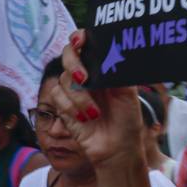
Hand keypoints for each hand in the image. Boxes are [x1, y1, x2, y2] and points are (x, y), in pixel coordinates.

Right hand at [49, 30, 144, 170]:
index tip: (80, 41)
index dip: (79, 38)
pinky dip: (70, 106)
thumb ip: (118, 72)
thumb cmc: (127, 120)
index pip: (86, 44)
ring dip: (79, 97)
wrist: (118, 149)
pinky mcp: (64, 106)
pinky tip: (85, 117)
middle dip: (74, 64)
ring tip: (94, 113)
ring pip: (63, 79)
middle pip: (68, 55)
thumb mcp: (129, 94)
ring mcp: (74, 90)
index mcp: (103, 68)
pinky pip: (57, 95)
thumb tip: (111, 51)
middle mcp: (87, 76)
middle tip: (84, 78)